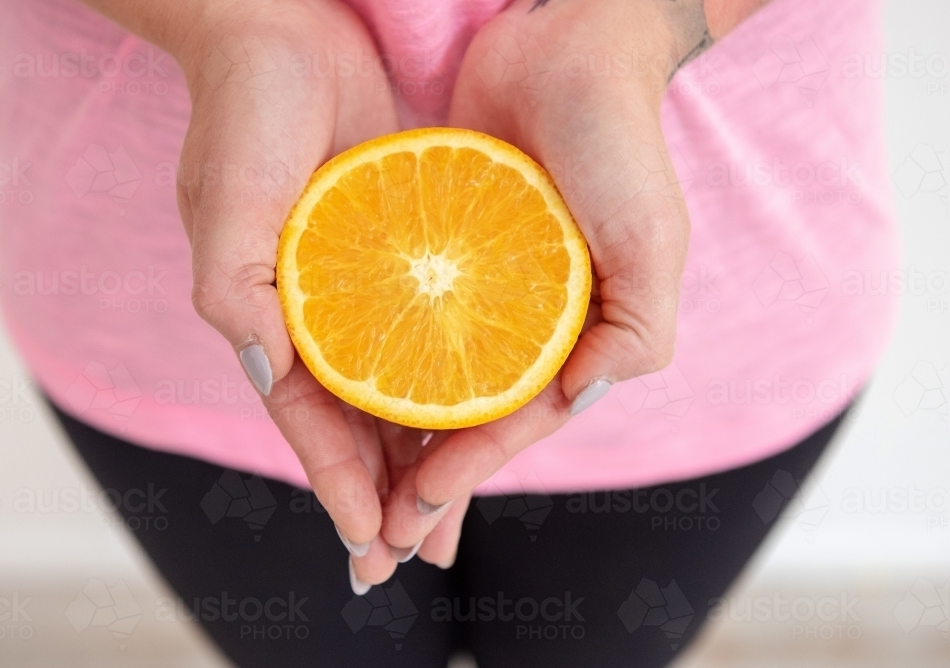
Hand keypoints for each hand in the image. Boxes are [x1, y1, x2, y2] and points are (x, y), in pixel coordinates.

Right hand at [171, 0, 404, 582]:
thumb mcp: (228, 198)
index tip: (369, 544)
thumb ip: (234, 290)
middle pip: (356, 423)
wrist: (285, 29)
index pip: (306, 421)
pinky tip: (484, 418)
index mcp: (270, 315)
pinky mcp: (405, 252)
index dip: (335, 485)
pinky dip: (451, 382)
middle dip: (382, 493)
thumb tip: (265, 375)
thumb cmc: (245, 108)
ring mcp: (365, 287)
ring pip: (400, 392)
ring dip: (419, 457)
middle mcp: (319, 312)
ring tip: (448, 524)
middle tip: (415, 560)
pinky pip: (435, 330)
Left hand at [379, 0, 703, 566]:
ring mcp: (473, 290)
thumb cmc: (617, 142)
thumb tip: (574, 403)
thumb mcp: (650, 242)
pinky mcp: (436, 248)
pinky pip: (395, 315)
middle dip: (424, 488)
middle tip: (375, 551)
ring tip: (351, 503)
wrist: (568, 45)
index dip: (464, 475)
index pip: (508, 423)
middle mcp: (518, 324)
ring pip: (422, 383)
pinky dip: (369, 360)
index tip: (412, 515)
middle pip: (461, 420)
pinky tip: (331, 397)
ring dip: (391, 447)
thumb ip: (634, 334)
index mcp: (570, 337)